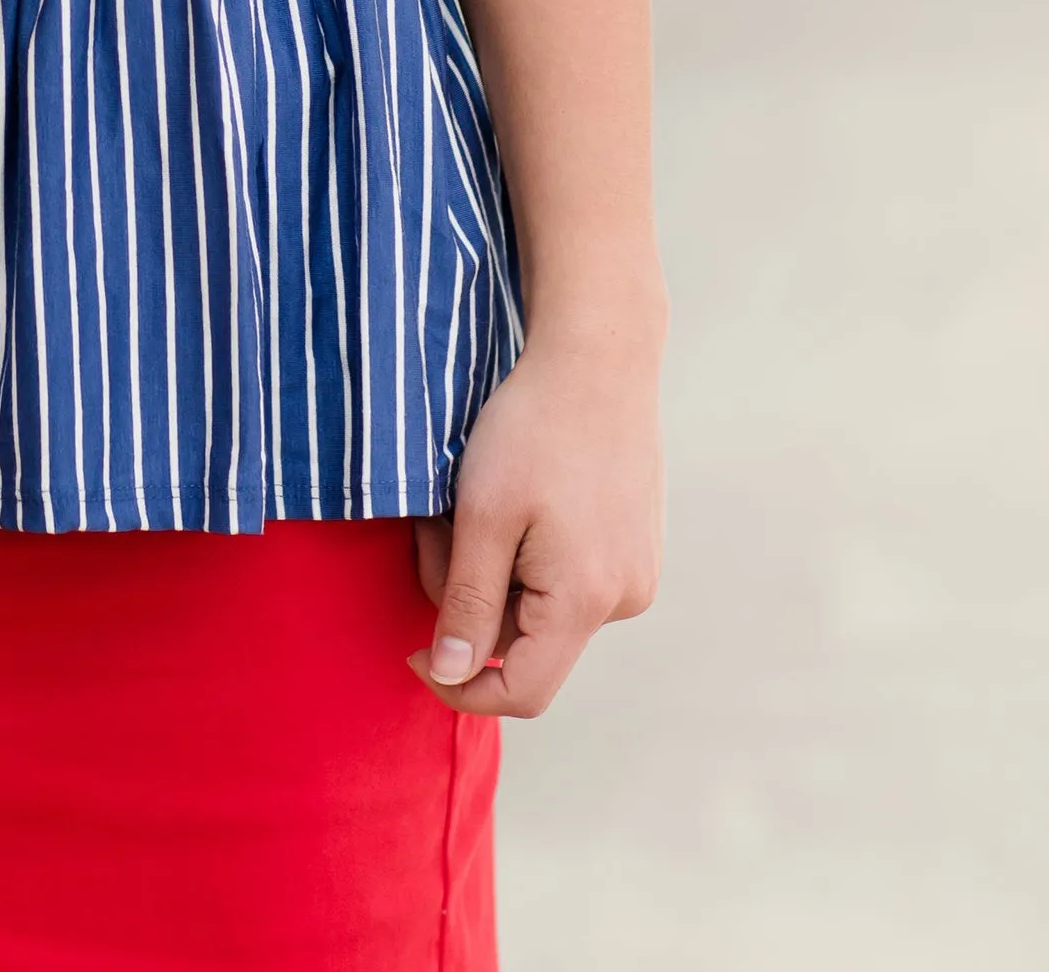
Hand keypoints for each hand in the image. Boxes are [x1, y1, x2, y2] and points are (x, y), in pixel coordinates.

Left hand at [407, 327, 662, 717]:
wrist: (599, 356)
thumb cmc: (533, 429)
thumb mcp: (483, 515)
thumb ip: (467, 603)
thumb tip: (452, 675)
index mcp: (586, 601)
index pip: (522, 692)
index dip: (460, 686)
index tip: (413, 649)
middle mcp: (624, 599)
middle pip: (525, 643)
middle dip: (469, 597)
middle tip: (438, 526)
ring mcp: (636, 571)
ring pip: (541, 607)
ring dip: (496, 570)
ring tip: (479, 501)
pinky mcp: (635, 544)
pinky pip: (566, 576)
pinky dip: (526, 552)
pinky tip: (517, 498)